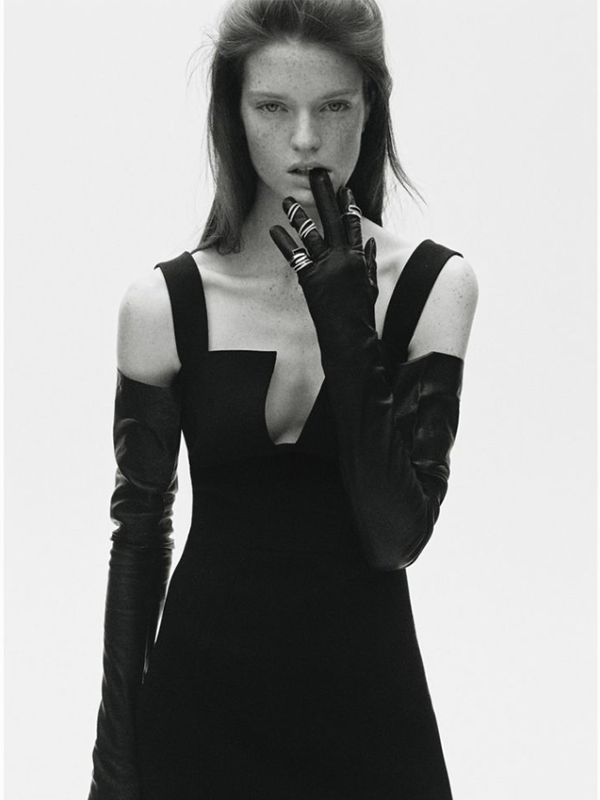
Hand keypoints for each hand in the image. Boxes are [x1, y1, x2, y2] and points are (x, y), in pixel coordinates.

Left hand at [269, 169, 377, 345]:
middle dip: (325, 194)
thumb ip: (369, 264)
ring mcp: (327, 266)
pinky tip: (274, 229)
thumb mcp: (370, 287)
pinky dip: (283, 241)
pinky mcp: (311, 278)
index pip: (353, 223)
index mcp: (358, 258)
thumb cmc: (361, 316)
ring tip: (286, 200)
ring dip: (297, 215)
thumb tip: (370, 245)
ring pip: (311, 233)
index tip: (344, 188)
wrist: (351, 338)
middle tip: (317, 173)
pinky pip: (295, 255)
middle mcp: (343, 257)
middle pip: (333, 218)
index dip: (348, 204)